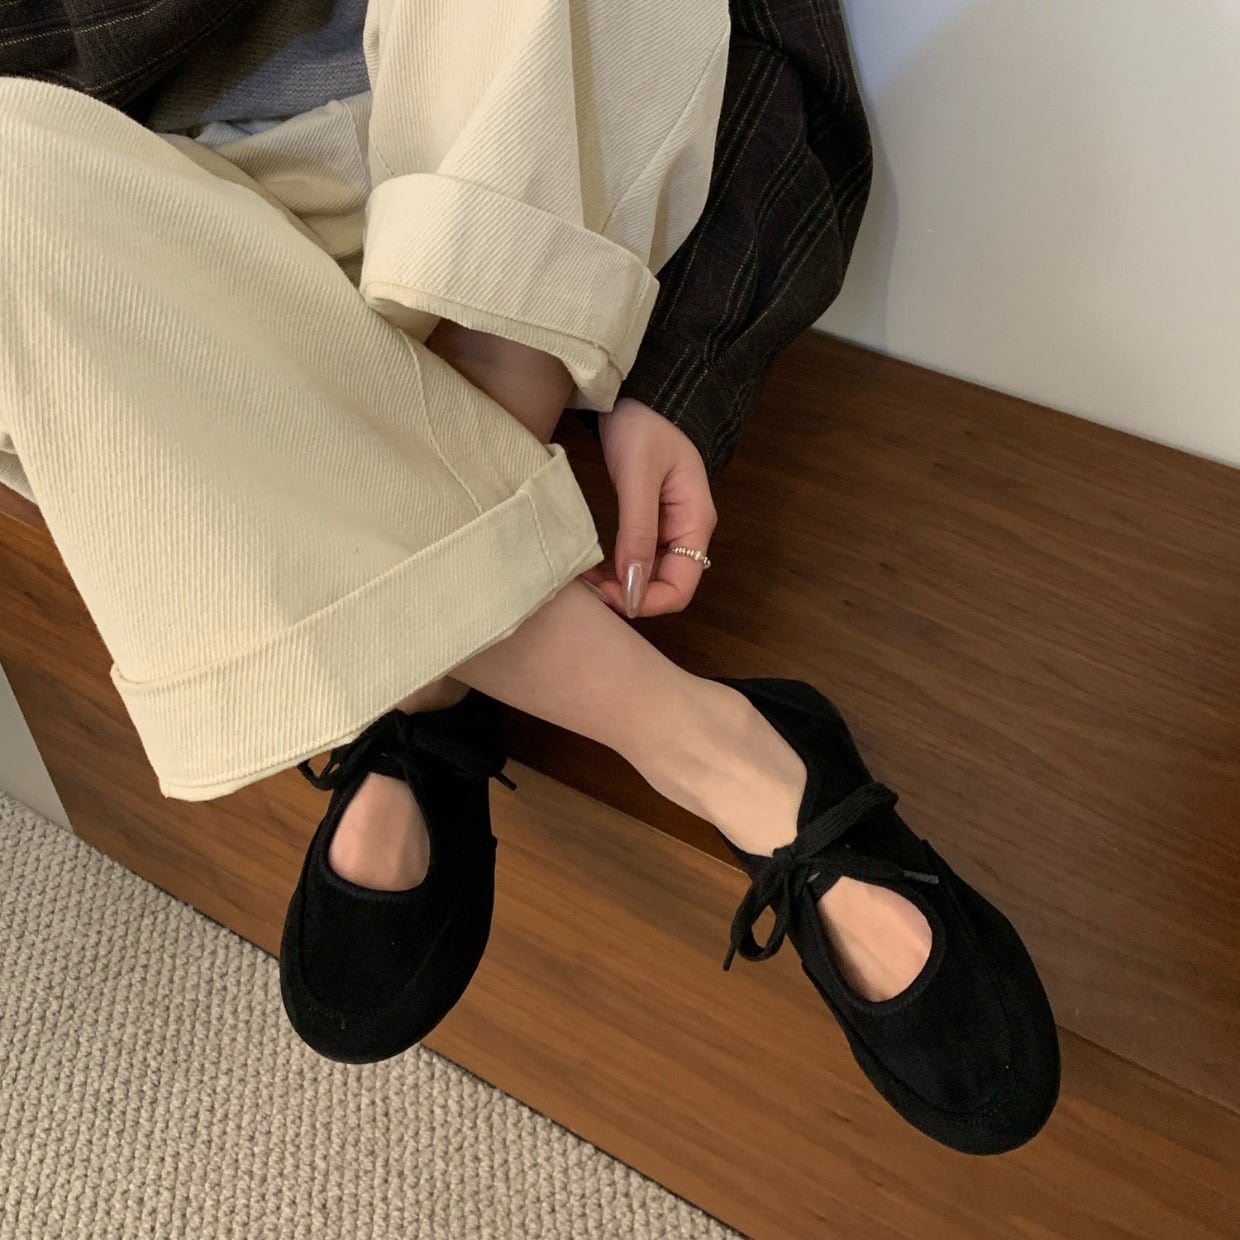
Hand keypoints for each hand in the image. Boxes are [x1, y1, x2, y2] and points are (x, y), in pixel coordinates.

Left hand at [578, 396, 716, 617]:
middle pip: (665, 587)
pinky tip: (591, 566)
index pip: (682, 587)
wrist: (639, 395)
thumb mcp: (638, 477)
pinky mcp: (649, 523)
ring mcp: (668, 528)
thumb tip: (632, 588)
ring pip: (648, 576)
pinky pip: (636, 559)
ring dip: (619, 585)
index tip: (609, 597)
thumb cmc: (644, 425)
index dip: (647, 601)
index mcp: (694, 522)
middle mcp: (686, 532)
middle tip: (589, 589)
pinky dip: (614, 569)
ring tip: (585, 579)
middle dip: (629, 596)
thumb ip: (637, 532)